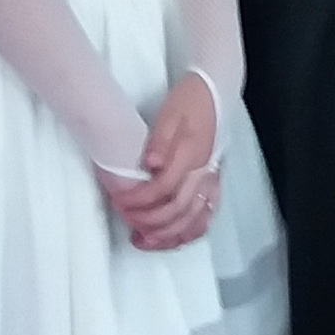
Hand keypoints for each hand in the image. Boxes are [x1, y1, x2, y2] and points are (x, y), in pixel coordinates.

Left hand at [106, 73, 222, 251]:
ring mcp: (210, 179)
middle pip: (177, 209)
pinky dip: (189, 232)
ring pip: (193, 219)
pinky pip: (205, 215)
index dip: (139, 199)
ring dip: (168, 235)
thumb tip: (150, 164)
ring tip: (144, 240)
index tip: (120, 201)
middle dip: (149, 221)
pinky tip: (173, 238)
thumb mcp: (169, 114)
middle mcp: (204, 171)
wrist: (214, 94)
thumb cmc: (190, 102)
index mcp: (191, 154)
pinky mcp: (212, 183)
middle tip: (126, 220)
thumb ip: (159, 142)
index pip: (163, 187)